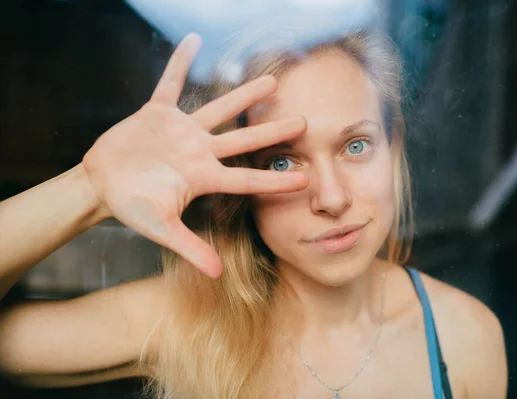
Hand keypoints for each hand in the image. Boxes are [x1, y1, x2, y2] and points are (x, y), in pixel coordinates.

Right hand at [82, 33, 306, 277]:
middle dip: (272, 130)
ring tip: (271, 81)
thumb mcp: (162, 229)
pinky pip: (171, 83)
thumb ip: (190, 248)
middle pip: (243, 139)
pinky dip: (179, 63)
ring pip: (219, 109)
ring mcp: (181, 131)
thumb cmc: (132, 207)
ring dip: (244, 95)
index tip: (305, 178)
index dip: (275, 179)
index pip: (246, 178)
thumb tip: (217, 275)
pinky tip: (193, 41)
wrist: (102, 185)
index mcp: (203, 178)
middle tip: (303, 121)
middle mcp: (199, 151)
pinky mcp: (158, 113)